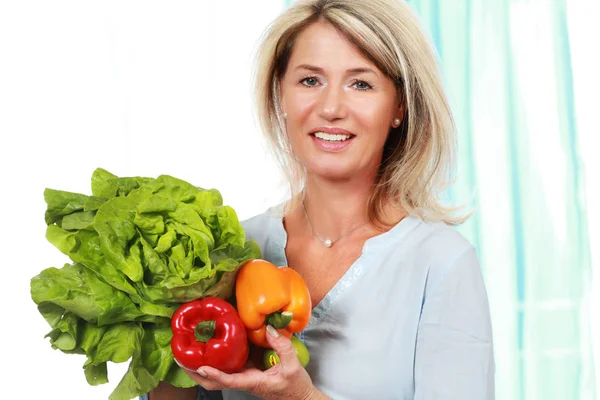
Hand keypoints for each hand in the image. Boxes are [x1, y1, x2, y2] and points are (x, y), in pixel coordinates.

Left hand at [183, 325, 316, 399]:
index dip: (214, 374)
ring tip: (187, 354)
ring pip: (217, 377)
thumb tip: (268, 329)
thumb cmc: (296, 386)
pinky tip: (210, 349)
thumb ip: (281, 346)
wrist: (300, 398)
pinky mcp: (247, 373)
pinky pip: (227, 369)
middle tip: (181, 359)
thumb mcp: (293, 364)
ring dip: (200, 369)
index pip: (229, 380)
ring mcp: (244, 378)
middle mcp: (244, 382)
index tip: (200, 367)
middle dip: (196, 373)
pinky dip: (215, 362)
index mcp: (253, 382)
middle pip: (214, 383)